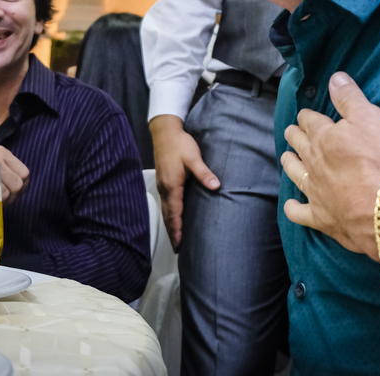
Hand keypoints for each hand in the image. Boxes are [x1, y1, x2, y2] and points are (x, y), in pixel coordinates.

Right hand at [150, 114, 218, 251]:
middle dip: (173, 232)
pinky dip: (169, 213)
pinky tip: (174, 215)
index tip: (179, 244)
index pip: (174, 214)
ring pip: (166, 210)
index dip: (177, 230)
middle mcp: (165, 188)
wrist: (165, 131)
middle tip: (178, 248)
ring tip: (176, 237)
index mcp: (172, 186)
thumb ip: (204, 173)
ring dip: (170, 224)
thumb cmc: (179, 144)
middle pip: (167, 216)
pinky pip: (166, 202)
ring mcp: (163, 184)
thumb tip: (216, 186)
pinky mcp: (164, 180)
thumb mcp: (194, 158)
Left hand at [281, 72, 379, 259]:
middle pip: (298, 144)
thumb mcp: (370, 117)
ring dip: (290, 163)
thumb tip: (335, 77)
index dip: (308, 116)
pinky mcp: (320, 217)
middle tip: (292, 131)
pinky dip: (293, 207)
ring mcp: (314, 191)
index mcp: (323, 136)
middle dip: (294, 135)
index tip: (307, 114)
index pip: (310, 120)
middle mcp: (313, 162)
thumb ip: (350, 97)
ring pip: (294, 173)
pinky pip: (298, 212)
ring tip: (287, 157)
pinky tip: (291, 204)